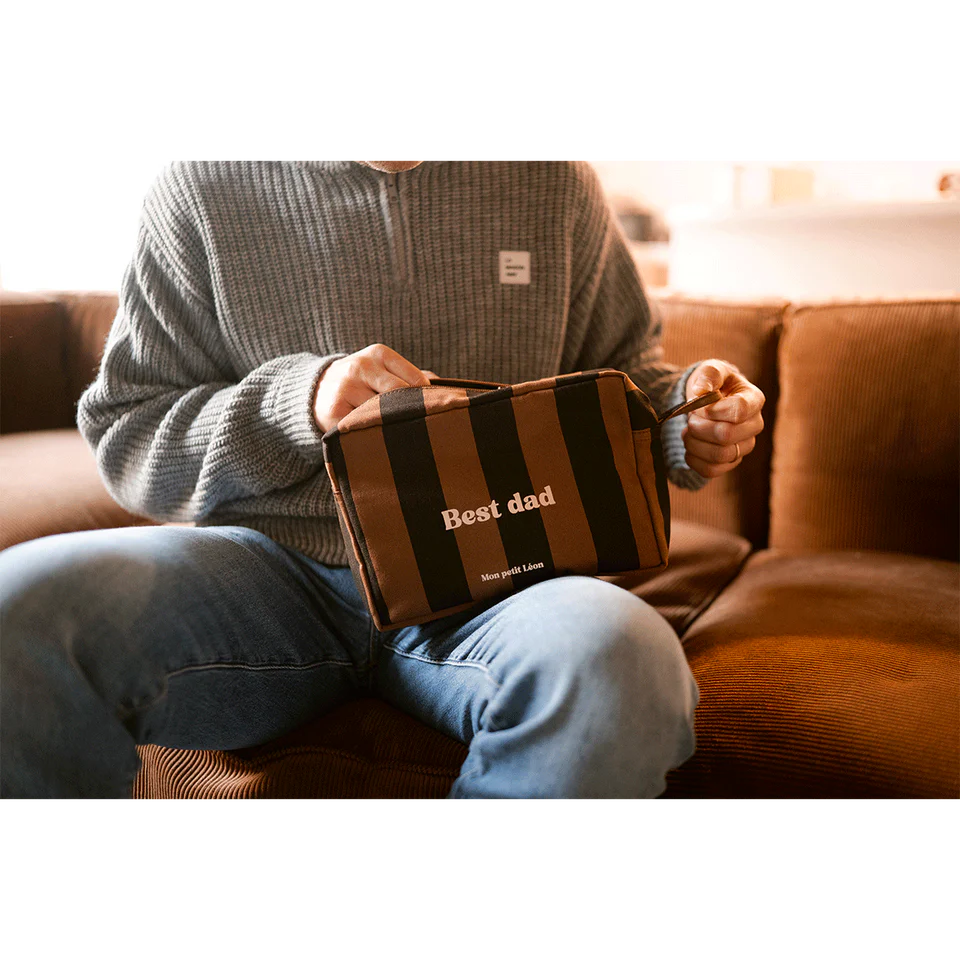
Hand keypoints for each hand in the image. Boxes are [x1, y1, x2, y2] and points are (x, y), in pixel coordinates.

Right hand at [313, 343, 435, 433]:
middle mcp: (361, 367)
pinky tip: (378, 439)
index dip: (425, 398)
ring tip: (400, 435)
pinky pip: (361, 428)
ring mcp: (345, 389)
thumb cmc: (363, 382)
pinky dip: (372, 435)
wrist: (316, 390)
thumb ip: (411, 376)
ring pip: (381, 414)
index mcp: (379, 353)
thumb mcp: (383, 369)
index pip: (415, 379)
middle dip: (410, 413)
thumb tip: (446, 388)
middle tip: (420, 428)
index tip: (430, 412)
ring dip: (392, 426)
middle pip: (400, 396)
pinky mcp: (334, 412)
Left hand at [681, 359, 764, 478]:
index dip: (714, 410)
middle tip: (690, 418)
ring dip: (694, 443)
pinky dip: (693, 459)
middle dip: (700, 426)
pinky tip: (689, 445)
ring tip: (688, 431)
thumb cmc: (711, 384)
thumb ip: (709, 374)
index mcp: (754, 400)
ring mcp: (743, 446)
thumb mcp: (710, 370)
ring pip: (719, 455)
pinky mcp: (729, 462)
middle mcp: (754, 425)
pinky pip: (711, 470)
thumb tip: (702, 391)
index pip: (740, 410)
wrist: (704, 402)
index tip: (701, 405)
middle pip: (726, 435)